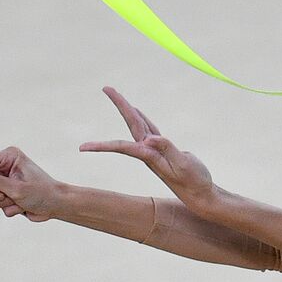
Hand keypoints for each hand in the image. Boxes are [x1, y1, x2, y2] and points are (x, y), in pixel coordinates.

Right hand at [0, 146, 60, 221]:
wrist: (56, 206)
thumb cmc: (41, 192)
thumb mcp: (16, 187)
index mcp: (8, 157)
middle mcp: (4, 167)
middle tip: (8, 194)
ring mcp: (4, 182)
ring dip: (1, 202)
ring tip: (18, 200)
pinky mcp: (6, 194)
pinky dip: (8, 208)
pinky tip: (22, 206)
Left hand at [79, 86, 219, 214]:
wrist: (199, 194)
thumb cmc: (193, 181)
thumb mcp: (183, 164)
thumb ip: (168, 149)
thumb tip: (150, 139)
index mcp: (149, 156)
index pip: (122, 145)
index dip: (102, 145)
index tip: (82, 147)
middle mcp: (148, 151)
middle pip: (131, 123)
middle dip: (119, 105)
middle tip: (107, 88)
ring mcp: (155, 150)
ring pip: (138, 124)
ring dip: (127, 109)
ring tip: (117, 96)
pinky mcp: (163, 149)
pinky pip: (149, 128)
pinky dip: (142, 118)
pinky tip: (137, 113)